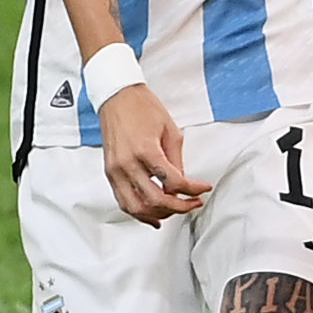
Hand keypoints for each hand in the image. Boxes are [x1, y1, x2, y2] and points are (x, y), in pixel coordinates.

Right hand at [97, 82, 208, 223]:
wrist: (117, 96)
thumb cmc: (141, 107)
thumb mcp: (170, 130)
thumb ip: (177, 159)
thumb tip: (182, 181)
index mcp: (146, 151)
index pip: (173, 182)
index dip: (193, 190)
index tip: (202, 189)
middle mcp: (127, 164)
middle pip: (156, 200)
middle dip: (179, 207)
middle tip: (193, 203)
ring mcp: (116, 171)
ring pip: (136, 207)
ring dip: (158, 214)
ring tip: (174, 211)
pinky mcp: (110, 173)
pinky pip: (123, 201)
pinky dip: (139, 213)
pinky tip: (152, 216)